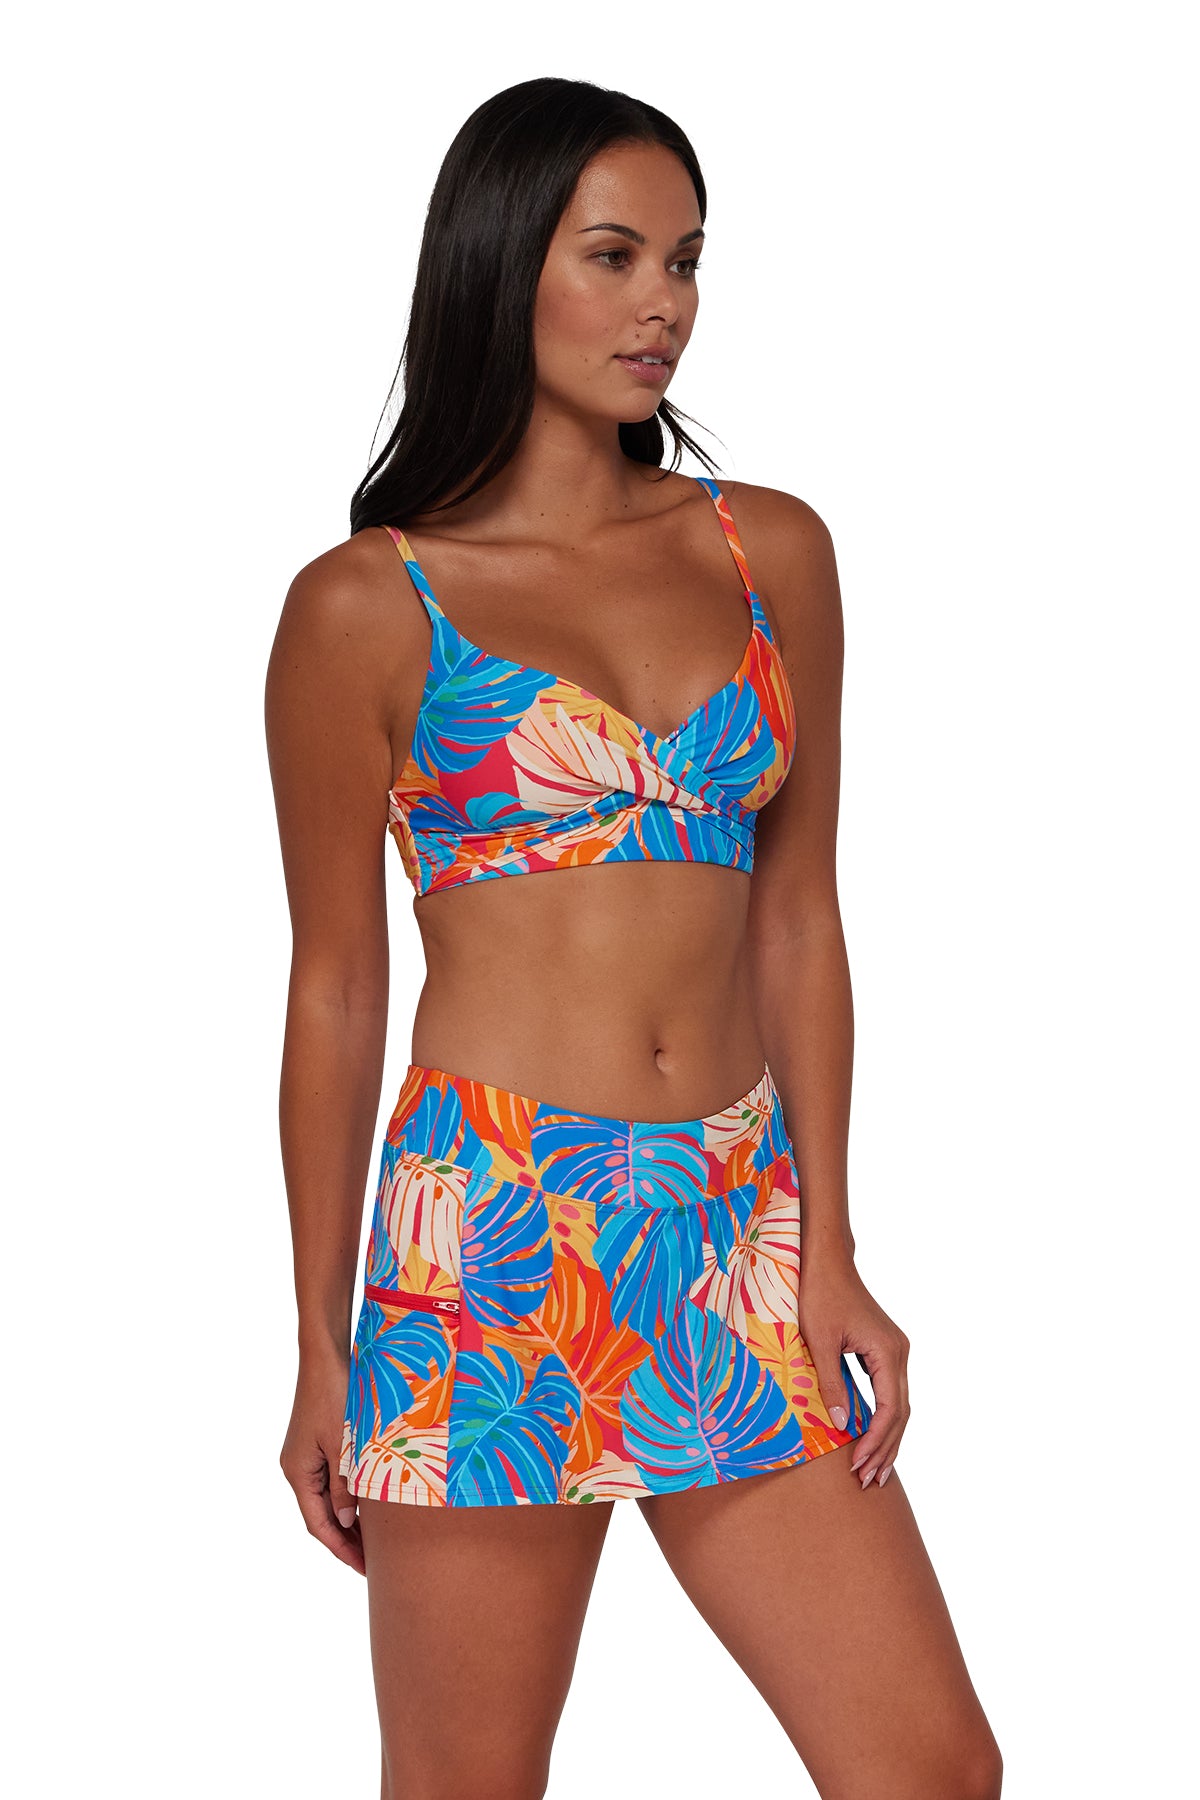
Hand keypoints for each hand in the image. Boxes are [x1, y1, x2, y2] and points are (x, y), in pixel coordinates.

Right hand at [279, 1348, 364, 1573]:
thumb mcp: (343, 1444)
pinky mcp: (317, 1443)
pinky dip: (348, 1495)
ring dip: (348, 1518)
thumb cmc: (334, 1395)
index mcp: (298, 1472)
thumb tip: (347, 1521)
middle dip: (345, 1538)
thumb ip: (345, 1484)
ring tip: (374, 1539)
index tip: (363, 1568)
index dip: (340, 1548)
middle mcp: (297, 1468)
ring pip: (327, 1498)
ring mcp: (306, 1455)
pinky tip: (367, 1503)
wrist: (325, 1355)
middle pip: (321, 1514)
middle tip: (374, 1561)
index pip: (318, 1524)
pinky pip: (331, 1480)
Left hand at [797, 1248, 909, 1490]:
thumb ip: (829, 1384)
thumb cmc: (818, 1294)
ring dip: (887, 1438)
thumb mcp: (818, 1342)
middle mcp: (899, 1353)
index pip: (889, 1409)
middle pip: (901, 1413)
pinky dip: (883, 1419)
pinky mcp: (885, 1349)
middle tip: (870, 1482)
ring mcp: (895, 1351)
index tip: (858, 1465)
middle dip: (886, 1448)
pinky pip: (891, 1392)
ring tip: (876, 1471)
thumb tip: (839, 1426)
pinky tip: (872, 1438)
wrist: (827, 1261)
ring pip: (899, 1405)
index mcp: (887, 1352)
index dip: (875, 1441)